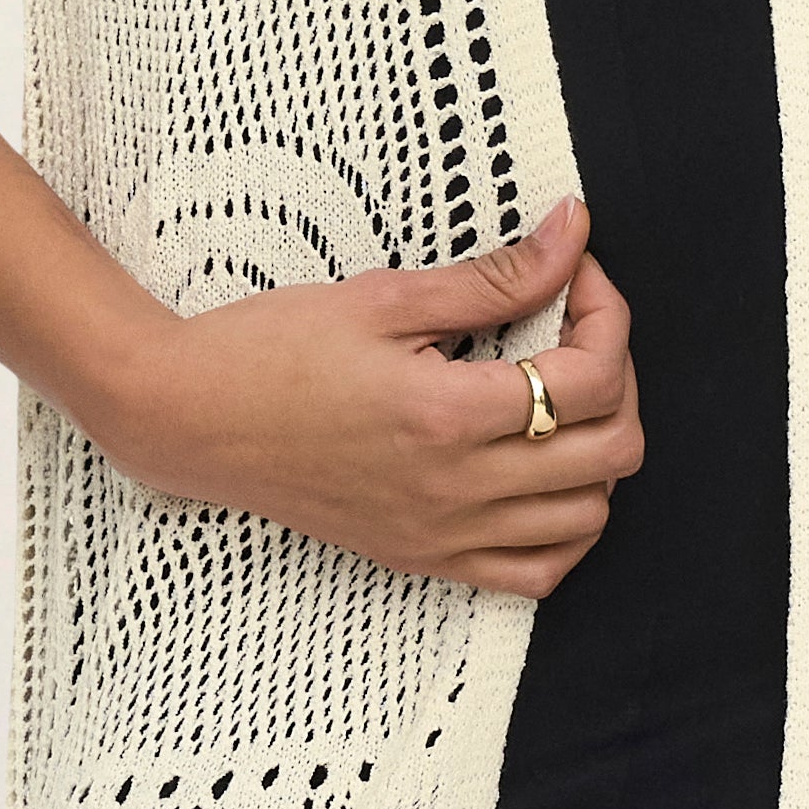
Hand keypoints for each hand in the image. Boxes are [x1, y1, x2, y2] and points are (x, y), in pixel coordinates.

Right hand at [91, 192, 641, 594]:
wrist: (192, 418)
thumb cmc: (273, 348)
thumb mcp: (385, 297)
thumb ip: (493, 276)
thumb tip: (571, 233)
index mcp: (448, 414)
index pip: (591, 378)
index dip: (607, 312)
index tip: (577, 272)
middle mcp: (457, 488)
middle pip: (611, 450)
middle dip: (616, 376)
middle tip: (575, 329)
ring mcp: (443, 534)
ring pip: (589, 517)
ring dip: (599, 451)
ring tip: (562, 397)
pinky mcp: (424, 559)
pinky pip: (538, 575)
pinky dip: (568, 529)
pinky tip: (547, 476)